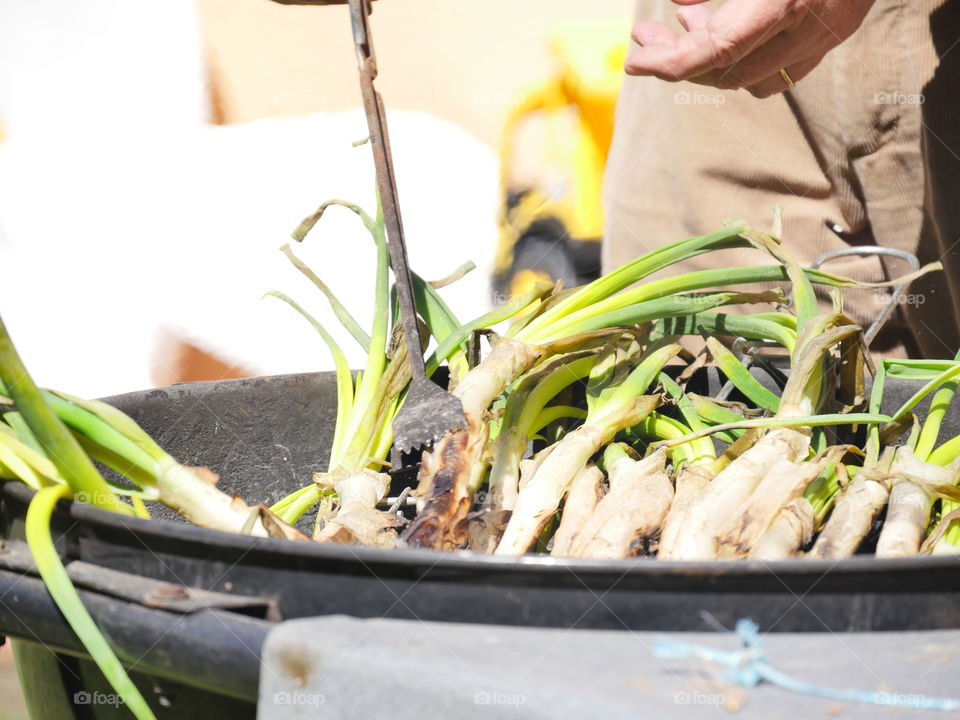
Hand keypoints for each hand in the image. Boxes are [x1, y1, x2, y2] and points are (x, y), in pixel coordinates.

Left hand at [625, 0, 875, 97]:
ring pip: (754, 78)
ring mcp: (827, 35)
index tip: (635, 61)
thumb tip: (676, 1)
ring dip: (711, 62)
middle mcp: (807, 27)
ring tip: (681, 26)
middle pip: (728, 72)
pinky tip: (723, 28)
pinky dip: (745, 58)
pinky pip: (783, 67)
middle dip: (680, 60)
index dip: (670, 62)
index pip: (716, 52)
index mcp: (785, 0)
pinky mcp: (839, 32)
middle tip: (646, 35)